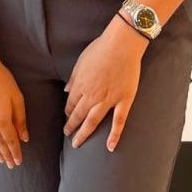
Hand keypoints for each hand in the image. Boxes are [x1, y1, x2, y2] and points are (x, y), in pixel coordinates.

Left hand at [63, 16, 147, 151]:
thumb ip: (73, 77)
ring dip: (84, 133)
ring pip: (93, 121)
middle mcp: (92, 95)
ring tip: (77, 143)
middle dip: (71, 126)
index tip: (67, 117)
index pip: (71, 103)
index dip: (68, 112)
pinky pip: (118, 121)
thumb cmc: (101, 48)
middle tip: (68, 134)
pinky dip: (114, 135)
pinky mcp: (124, 100)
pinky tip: (110, 147)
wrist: (122, 44)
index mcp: (81, 84)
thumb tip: (67, 90)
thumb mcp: (81, 60)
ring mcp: (108, 100)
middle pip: (79, 115)